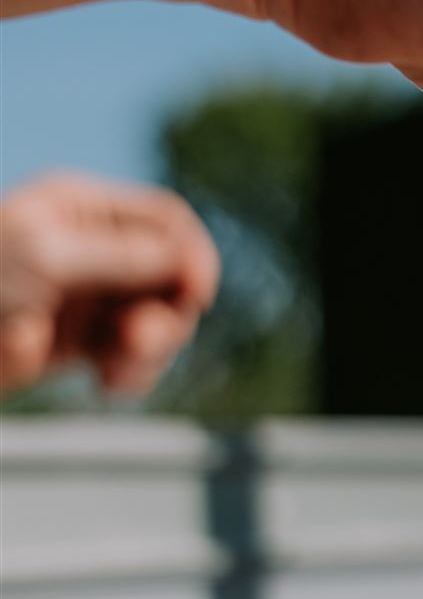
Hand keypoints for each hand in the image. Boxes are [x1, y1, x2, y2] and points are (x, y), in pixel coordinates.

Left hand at [0, 173, 218, 394]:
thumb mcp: (49, 255)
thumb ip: (122, 255)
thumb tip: (186, 262)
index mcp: (85, 211)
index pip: (168, 223)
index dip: (192, 256)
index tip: (196, 296)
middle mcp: (96, 252)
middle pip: (173, 281)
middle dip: (167, 316)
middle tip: (135, 344)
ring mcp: (91, 301)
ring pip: (159, 327)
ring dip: (149, 355)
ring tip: (113, 376)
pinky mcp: (82, 348)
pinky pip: (132, 363)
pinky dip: (130, 377)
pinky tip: (104, 387)